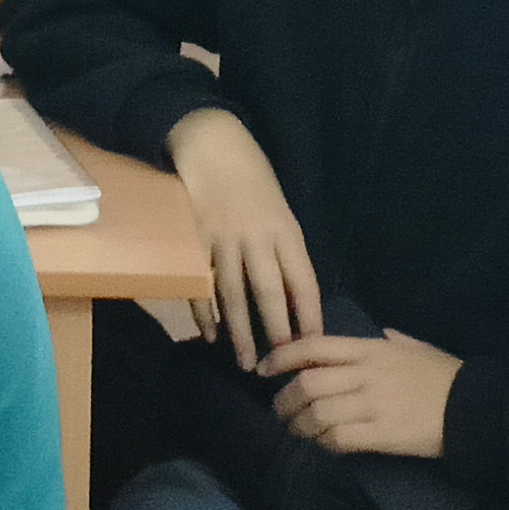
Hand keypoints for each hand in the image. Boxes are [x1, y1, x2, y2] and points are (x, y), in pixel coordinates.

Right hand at [166, 107, 320, 371]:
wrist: (214, 145)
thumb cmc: (255, 183)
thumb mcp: (280, 212)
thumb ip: (285, 252)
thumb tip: (294, 300)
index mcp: (285, 230)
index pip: (303, 280)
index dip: (309, 315)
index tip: (314, 346)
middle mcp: (256, 236)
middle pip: (267, 291)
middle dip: (275, 331)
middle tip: (279, 364)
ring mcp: (223, 237)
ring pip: (232, 292)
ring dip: (239, 330)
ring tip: (244, 362)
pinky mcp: (195, 238)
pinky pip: (200, 282)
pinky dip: (205, 311)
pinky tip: (211, 335)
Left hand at [261, 328, 464, 459]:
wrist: (474, 408)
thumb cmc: (445, 376)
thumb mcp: (416, 346)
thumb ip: (394, 340)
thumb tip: (383, 332)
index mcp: (370, 348)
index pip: (314, 347)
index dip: (282, 356)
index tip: (264, 369)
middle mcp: (366, 373)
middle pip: (308, 383)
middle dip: (285, 400)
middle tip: (278, 413)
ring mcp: (373, 404)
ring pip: (318, 413)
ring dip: (300, 426)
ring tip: (296, 434)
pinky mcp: (383, 434)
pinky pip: (339, 439)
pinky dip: (324, 444)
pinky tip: (323, 447)